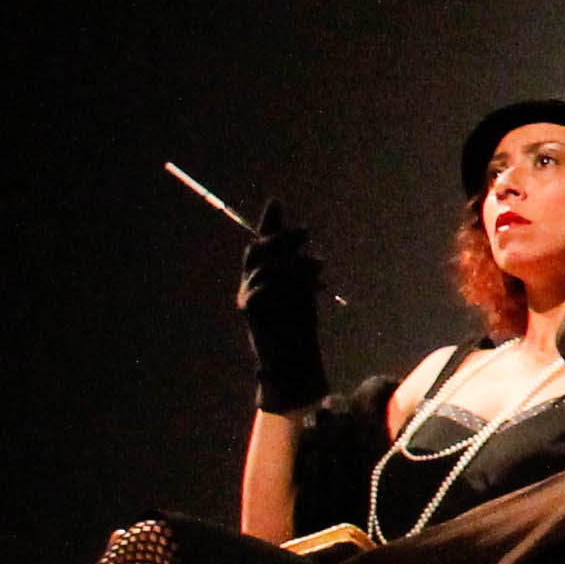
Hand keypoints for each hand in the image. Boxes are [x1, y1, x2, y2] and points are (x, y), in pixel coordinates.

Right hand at [239, 200, 329, 413]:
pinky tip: (308, 285)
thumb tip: (308, 253)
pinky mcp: (250, 309)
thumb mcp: (304, 293)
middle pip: (258, 250)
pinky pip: (264, 285)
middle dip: (282, 238)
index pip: (261, 245)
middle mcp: (250, 285)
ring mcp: (247, 297)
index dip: (268, 223)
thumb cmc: (300, 329)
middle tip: (306, 235)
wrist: (293, 362)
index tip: (276, 202)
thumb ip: (301, 271)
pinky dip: (288, 280)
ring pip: (265, 265)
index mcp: (262, 278)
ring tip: (317, 268)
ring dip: (294, 262)